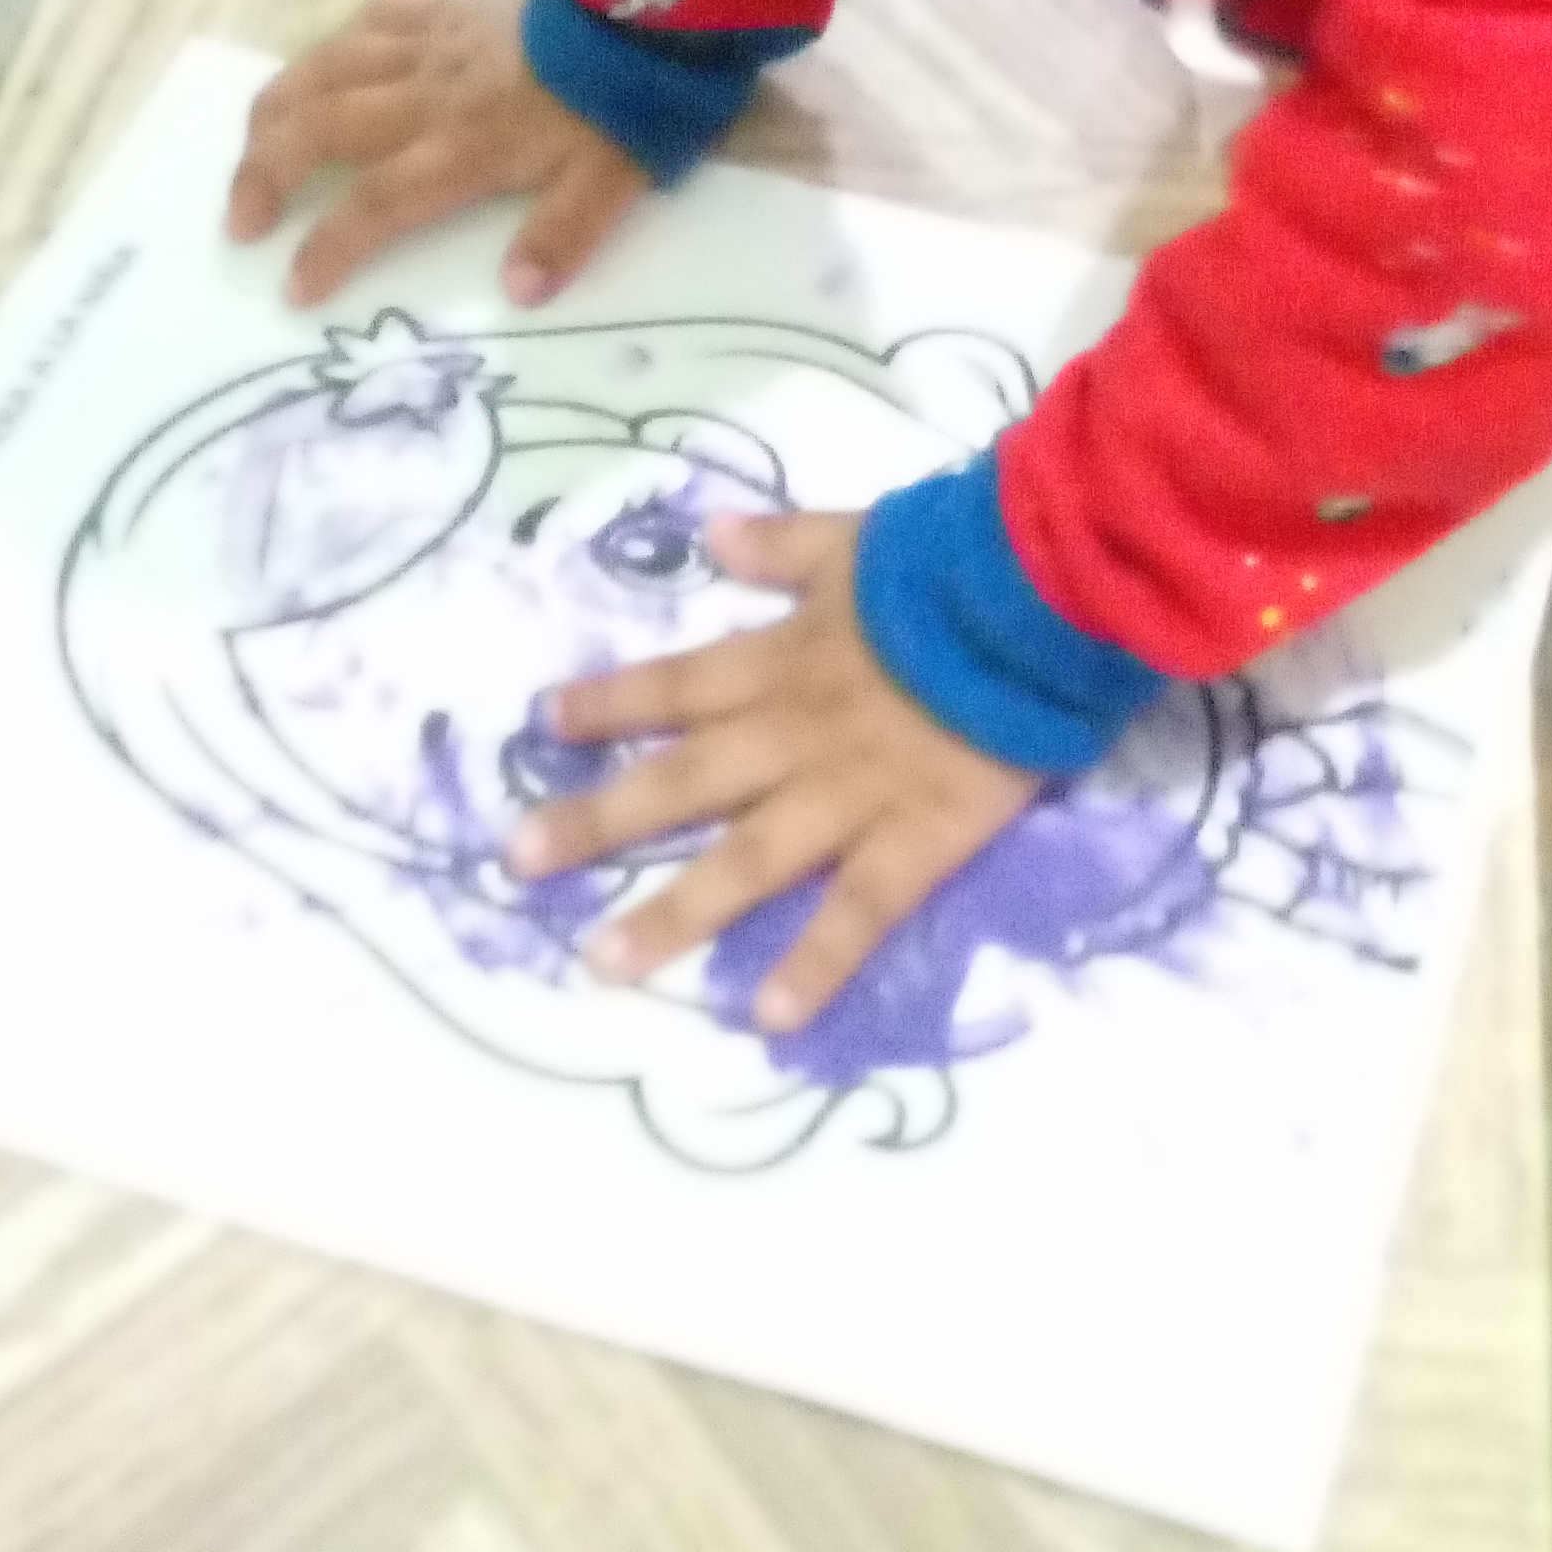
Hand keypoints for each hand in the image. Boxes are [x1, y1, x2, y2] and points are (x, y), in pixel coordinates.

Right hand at [224, 0, 645, 308]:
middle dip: (265, 175)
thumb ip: (562, 237)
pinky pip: (374, 17)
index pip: (375, 204)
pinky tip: (322, 63)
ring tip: (251, 145)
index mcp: (466, 146)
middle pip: (320, 128)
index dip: (326, 246)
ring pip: (326, 66)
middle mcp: (430, 95)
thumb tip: (516, 295)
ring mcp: (434, 44)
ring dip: (276, 107)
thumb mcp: (614, 180)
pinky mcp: (449, 6)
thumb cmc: (632, 98)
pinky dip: (336, 43)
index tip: (292, 287)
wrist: (648, 2)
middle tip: (239, 220)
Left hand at [504, 513, 1038, 1030]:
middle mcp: (795, 733)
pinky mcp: (916, 836)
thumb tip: (709, 534)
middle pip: (682, 781)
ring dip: (674, 912)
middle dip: (597, 819)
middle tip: (514, 861)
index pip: (678, 685)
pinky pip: (859, 908)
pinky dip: (817, 961)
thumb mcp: (854, 537)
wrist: (1037, 593)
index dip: (610, 703)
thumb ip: (782, 545)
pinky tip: (768, 1018)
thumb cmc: (953, 561)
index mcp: (784, 659)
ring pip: (746, 860)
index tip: (541, 723)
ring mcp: (850, 792)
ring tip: (603, 963)